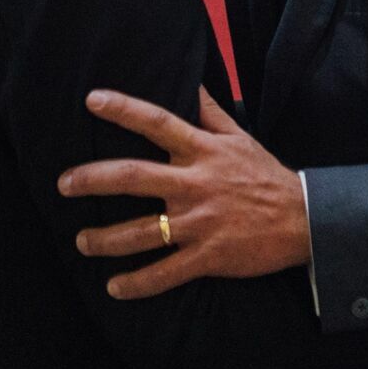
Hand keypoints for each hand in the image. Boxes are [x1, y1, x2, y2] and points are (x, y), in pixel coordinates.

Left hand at [60, 87, 309, 299]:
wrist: (304, 220)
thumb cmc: (266, 175)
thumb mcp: (240, 137)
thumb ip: (210, 111)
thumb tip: (190, 81)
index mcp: (202, 151)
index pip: (157, 122)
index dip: (123, 109)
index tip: (91, 100)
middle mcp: (195, 184)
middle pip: (134, 177)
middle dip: (92, 180)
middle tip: (63, 184)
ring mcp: (200, 222)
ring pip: (142, 231)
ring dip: (105, 238)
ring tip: (81, 241)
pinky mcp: (208, 256)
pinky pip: (165, 272)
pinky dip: (137, 283)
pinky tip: (114, 287)